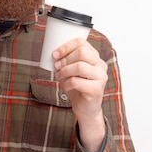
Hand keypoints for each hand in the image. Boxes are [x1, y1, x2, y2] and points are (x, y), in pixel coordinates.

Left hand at [53, 37, 107, 151]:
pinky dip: (66, 83)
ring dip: (65, 71)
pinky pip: (76, 81)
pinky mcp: (96, 89)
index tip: (55, 54)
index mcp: (95, 57)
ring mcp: (100, 77)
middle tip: (56, 65)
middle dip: (65, 59)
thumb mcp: (70, 71)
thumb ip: (66, 60)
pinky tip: (65, 86)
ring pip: (79, 66)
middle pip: (82, 52)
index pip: (82, 42)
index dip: (66, 46)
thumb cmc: (77, 87)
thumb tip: (51, 51)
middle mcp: (100, 65)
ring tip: (59, 76)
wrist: (85, 108)